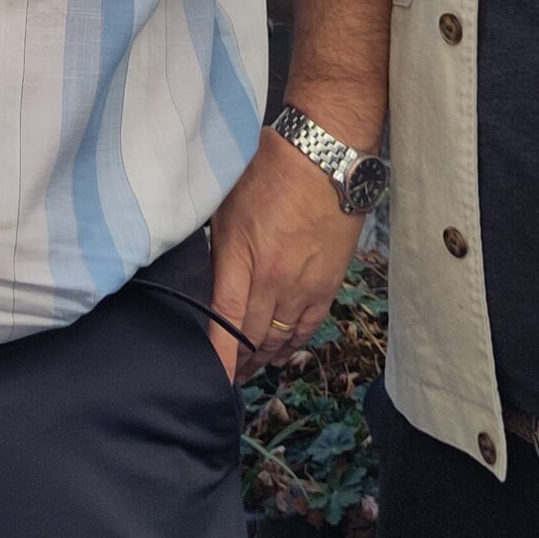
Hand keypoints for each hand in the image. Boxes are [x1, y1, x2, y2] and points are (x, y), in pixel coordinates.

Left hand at [207, 124, 364, 379]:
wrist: (322, 159)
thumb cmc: (268, 174)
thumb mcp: (227, 208)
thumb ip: (218, 249)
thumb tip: (211, 277)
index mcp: (242, 259)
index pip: (226, 319)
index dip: (219, 355)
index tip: (211, 378)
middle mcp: (273, 280)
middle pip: (254, 336)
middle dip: (240, 359)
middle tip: (229, 372)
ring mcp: (303, 285)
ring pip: (281, 336)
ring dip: (265, 354)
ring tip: (253, 365)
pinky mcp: (328, 283)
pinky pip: (309, 326)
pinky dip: (294, 342)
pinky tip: (283, 350)